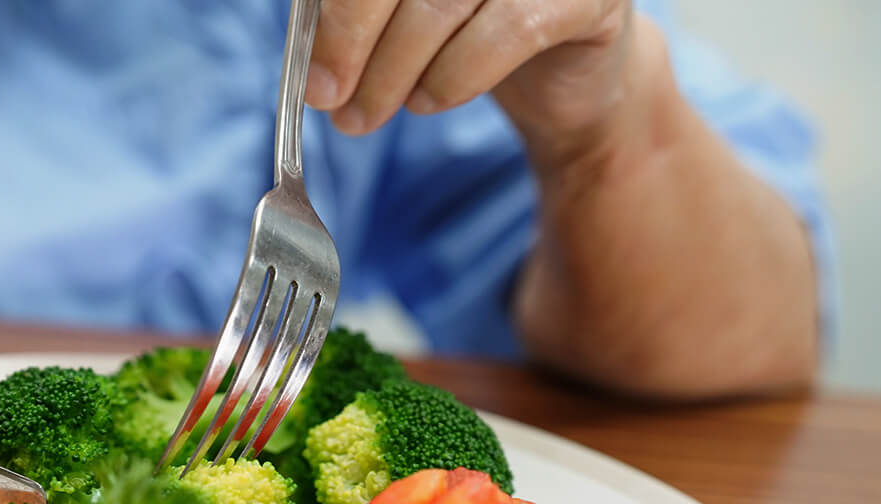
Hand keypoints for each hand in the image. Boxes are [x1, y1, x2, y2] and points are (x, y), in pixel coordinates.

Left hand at [306, 0, 634, 160]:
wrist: (567, 78)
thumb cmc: (471, 36)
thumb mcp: (404, 16)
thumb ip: (357, 15)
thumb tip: (313, 57)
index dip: (336, 13)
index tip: (313, 74)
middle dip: (352, 39)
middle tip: (328, 100)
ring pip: (442, 3)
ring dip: (392, 72)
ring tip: (366, 115)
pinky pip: (506, 31)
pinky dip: (453, 76)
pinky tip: (429, 101)